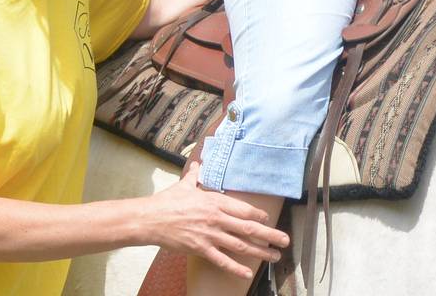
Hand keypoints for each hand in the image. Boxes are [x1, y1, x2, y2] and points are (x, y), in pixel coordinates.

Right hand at [145, 165, 288, 278]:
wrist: (150, 218)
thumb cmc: (167, 201)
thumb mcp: (184, 184)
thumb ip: (196, 175)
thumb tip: (198, 163)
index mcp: (215, 200)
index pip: (244, 209)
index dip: (259, 215)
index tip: (269, 219)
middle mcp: (216, 217)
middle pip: (249, 227)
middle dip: (270, 234)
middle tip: (285, 240)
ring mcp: (210, 234)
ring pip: (240, 245)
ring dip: (260, 252)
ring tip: (274, 256)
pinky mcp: (201, 248)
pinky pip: (222, 260)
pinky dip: (236, 268)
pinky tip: (248, 273)